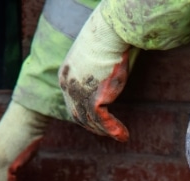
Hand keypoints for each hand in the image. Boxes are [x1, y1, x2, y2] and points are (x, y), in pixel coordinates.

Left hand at [58, 8, 130, 141]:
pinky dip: (114, 130)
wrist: (109, 34)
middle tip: (106, 133)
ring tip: (121, 136)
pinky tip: (124, 135)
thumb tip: (103, 75)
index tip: (96, 121)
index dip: (83, 114)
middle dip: (92, 127)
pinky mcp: (94, 99)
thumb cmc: (105, 39)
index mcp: (65, 76)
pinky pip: (103, 121)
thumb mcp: (92, 57)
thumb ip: (93, 71)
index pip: (71, 102)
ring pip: (90, 120)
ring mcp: (79, 94)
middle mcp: (68, 87)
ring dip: (106, 131)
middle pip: (77, 115)